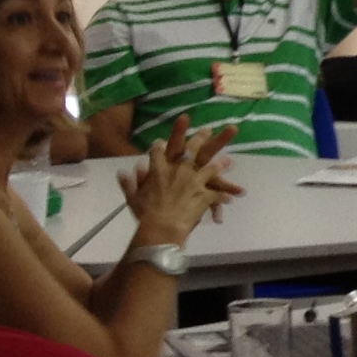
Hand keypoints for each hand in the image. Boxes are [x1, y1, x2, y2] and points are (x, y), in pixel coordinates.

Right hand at [125, 116, 240, 242]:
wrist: (162, 227)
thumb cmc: (145, 213)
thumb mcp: (132, 197)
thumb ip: (128, 183)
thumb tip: (122, 171)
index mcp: (158, 169)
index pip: (157, 150)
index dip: (159, 145)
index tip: (161, 142)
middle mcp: (178, 170)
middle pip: (190, 148)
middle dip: (200, 137)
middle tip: (207, 129)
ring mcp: (194, 180)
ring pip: (211, 167)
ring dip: (220, 163)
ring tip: (229, 160)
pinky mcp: (205, 193)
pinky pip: (218, 192)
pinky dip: (225, 194)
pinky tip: (233, 195)